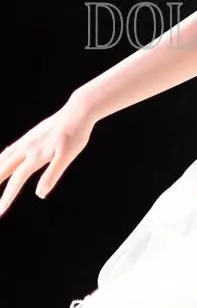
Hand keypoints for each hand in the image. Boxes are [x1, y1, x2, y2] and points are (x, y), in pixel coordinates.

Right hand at [0, 100, 95, 216]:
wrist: (78, 110)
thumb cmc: (76, 134)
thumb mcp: (67, 156)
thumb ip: (52, 174)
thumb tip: (40, 194)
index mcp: (35, 155)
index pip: (17, 180)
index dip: (7, 197)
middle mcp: (27, 148)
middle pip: (3, 168)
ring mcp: (27, 140)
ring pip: (4, 158)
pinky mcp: (30, 135)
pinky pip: (10, 150)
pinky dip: (1, 158)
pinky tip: (1, 160)